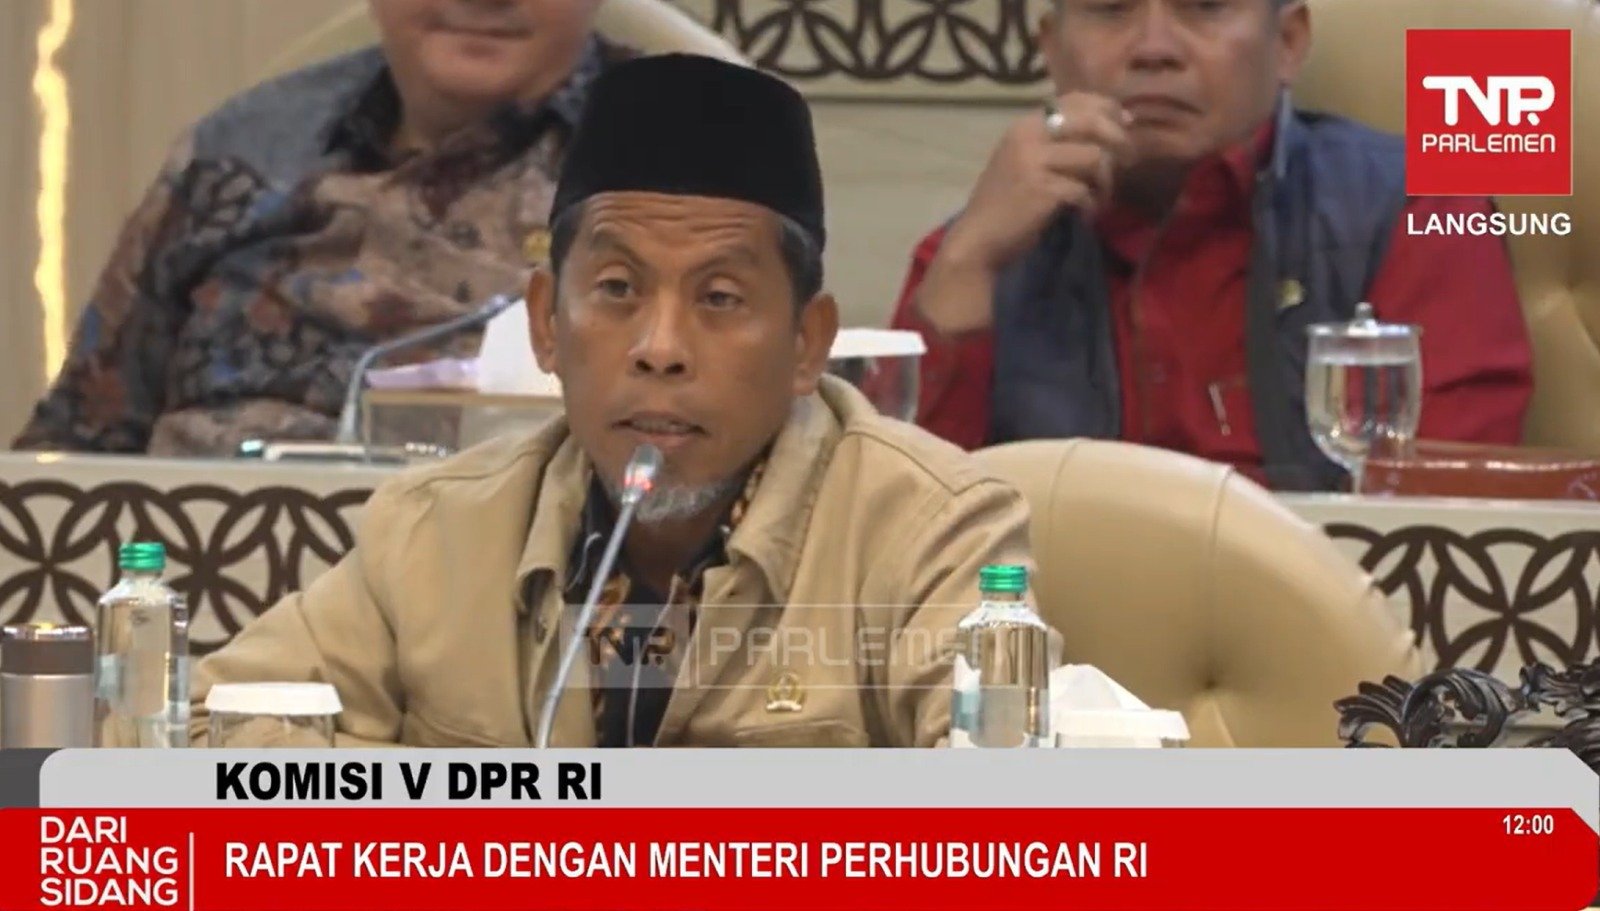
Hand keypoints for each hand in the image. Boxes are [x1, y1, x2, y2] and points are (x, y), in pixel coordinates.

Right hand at [914, 93, 1131, 335]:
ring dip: (1105, 182)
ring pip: (1095, 157)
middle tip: (1130, 159)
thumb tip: (1106, 129)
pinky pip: (1085, 190)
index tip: (1126, 124)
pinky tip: (1084, 217)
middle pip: (1091, 122)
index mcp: (1024, 125)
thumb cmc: (1005, 204)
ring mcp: (1034, 162)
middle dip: (1119, 140)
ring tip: (1098, 200)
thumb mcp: (1023, 161)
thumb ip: (1054, 143)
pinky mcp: (1043, 190)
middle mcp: (1028, 136)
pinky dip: (1092, 206)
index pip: (1075, 100)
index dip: (1108, 108)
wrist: (978, 239)